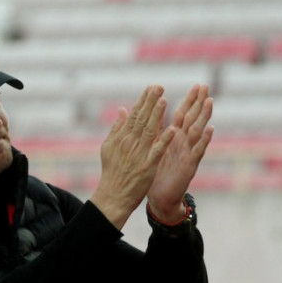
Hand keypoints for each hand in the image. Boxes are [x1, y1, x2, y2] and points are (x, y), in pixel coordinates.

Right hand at [91, 85, 176, 229]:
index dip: (144, 100)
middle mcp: (129, 143)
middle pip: (142, 119)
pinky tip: (172, 129)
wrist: (113, 196)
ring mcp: (139, 154)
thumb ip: (116, 128)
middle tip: (160, 86)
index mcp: (122, 137)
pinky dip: (164, 140)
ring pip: (149, 131)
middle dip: (151, 102)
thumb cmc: (112, 172)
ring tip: (165, 100)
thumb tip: (122, 109)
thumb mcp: (109, 147)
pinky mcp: (147, 166)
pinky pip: (157, 151)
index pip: (134, 115)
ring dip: (157, 115)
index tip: (152, 87)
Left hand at [147, 84, 213, 223]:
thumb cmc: (158, 172)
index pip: (182, 114)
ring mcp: (188, 153)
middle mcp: (184, 143)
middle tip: (206, 86)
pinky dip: (205, 139)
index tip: (197, 85)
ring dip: (204, 116)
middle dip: (199, 103)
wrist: (160, 197)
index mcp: (174, 137)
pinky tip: (211, 129)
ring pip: (198, 131)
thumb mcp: (155, 148)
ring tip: (210, 101)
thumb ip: (155, 130)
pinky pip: (198, 150)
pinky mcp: (190, 165)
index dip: (190, 100)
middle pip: (193, 118)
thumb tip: (152, 112)